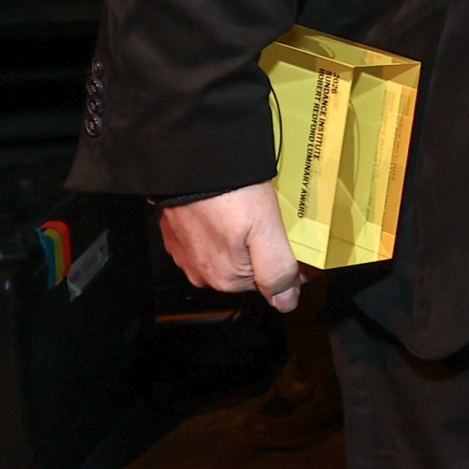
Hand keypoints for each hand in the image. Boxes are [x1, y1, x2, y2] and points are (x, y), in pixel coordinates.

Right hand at [159, 183, 306, 312]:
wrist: (191, 165)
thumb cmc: (229, 194)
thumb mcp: (267, 231)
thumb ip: (276, 271)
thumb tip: (285, 302)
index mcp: (227, 278)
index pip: (269, 281)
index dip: (286, 260)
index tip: (292, 240)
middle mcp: (203, 273)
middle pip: (248, 268)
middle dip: (262, 247)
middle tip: (268, 220)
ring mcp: (186, 254)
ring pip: (227, 253)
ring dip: (241, 236)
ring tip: (249, 211)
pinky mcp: (176, 235)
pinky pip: (207, 239)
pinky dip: (220, 227)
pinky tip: (229, 208)